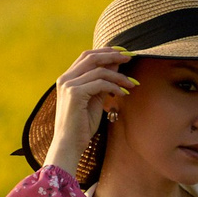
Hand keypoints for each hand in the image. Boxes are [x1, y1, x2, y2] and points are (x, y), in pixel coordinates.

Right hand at [45, 47, 135, 180]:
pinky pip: (100, 84)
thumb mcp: (94, 100)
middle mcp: (65, 79)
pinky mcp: (75, 94)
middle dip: (113, 55)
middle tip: (130, 57)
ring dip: (119, 76)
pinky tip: (122, 94)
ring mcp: (69, 85)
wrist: (69, 144)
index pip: (87, 56)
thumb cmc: (82, 126)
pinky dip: (114, 87)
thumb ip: (102, 83)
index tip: (122, 53)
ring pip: (99, 71)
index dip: (105, 52)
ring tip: (131, 84)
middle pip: (91, 57)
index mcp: (67, 78)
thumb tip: (116, 67)